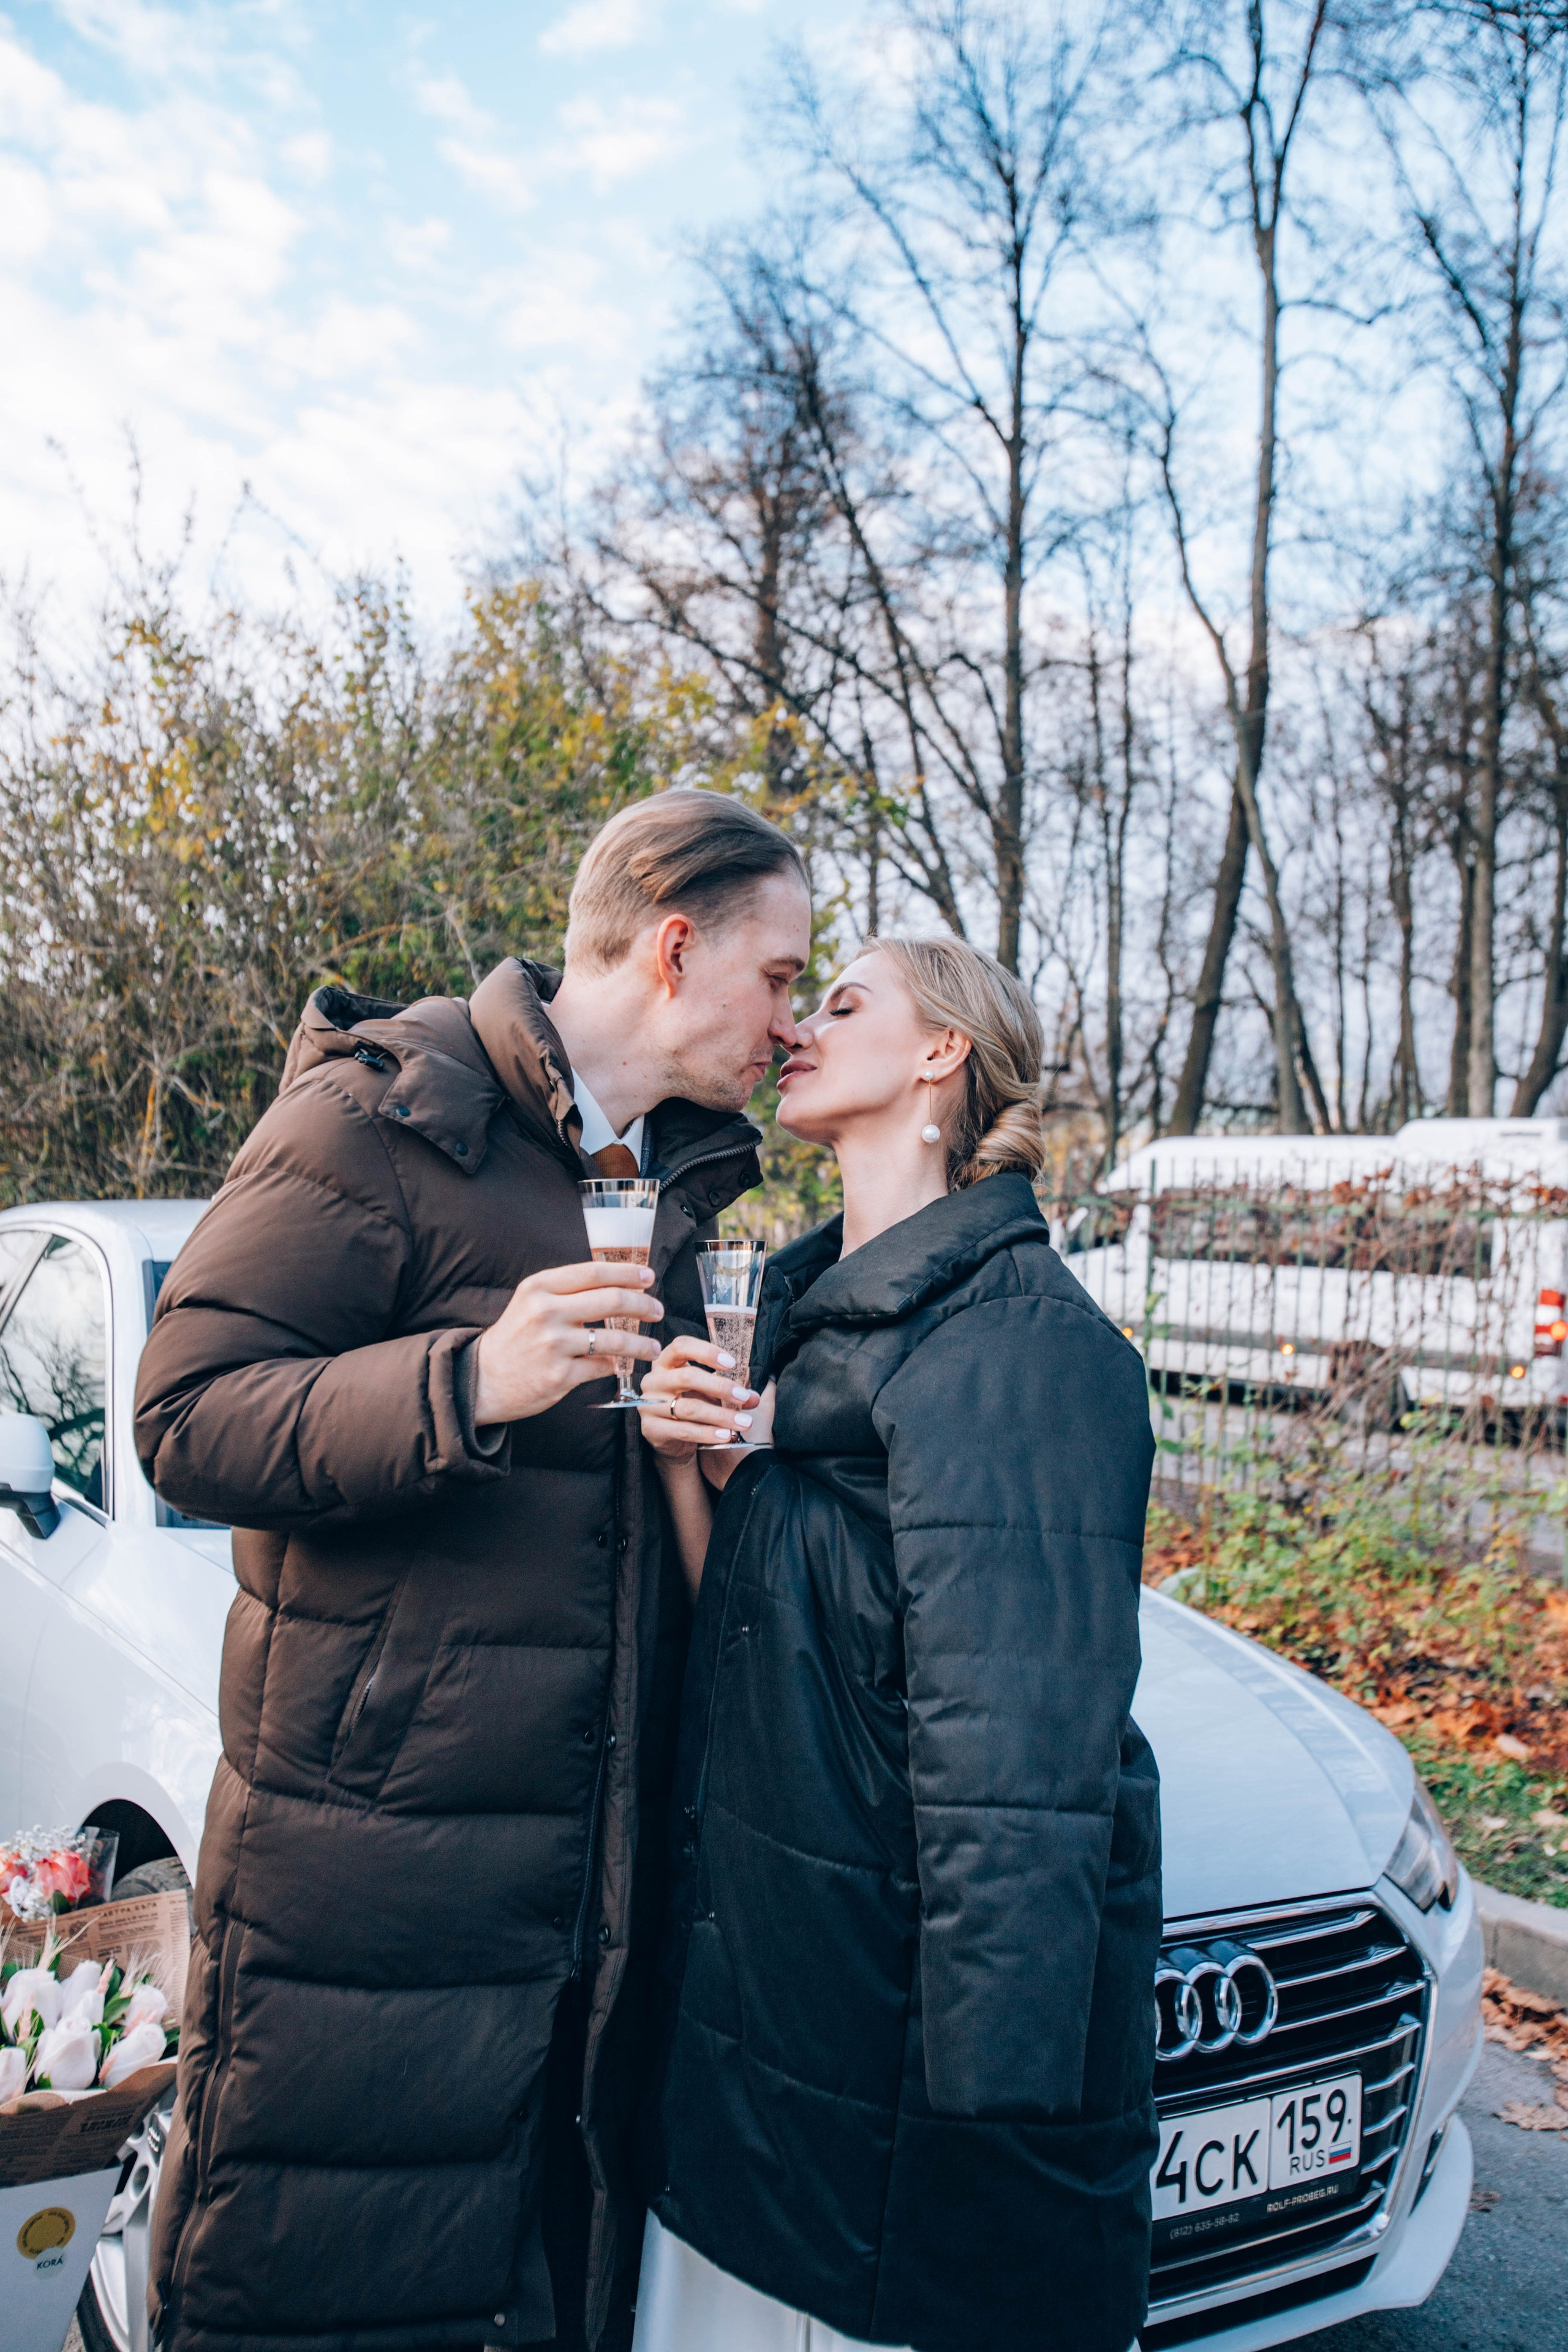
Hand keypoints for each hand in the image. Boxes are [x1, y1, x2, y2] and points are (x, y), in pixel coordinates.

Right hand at [473, 1262, 663, 1426]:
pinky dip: (615, 1366)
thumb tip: (617, 1283)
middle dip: (644, 1305)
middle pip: (612, 1300)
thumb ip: (567, 1290)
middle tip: (657, 1311)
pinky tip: (620, 1366)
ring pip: (615, 1339)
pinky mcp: (559, 1376)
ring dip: (642, 1344)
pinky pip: (602, 1367)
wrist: (482, 1378)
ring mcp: (553, 1345)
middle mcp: (546, 1312)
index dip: (627, 1273)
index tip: (648, 1277)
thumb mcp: (532, 1301)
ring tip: (653, 1348)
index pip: (594, 1272)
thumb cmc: (515, 1336)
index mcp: (539, 1287)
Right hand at [637, 1335, 758, 1460]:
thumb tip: (754, 1397)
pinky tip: (726, 1435)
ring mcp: (649, 1405)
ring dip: (720, 1415)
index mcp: (666, 1362)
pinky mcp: (651, 1429)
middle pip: (687, 1376)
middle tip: (744, 1396)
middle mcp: (654, 1380)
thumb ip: (731, 1392)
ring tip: (744, 1422)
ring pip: (689, 1408)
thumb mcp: (710, 1393)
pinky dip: (708, 1433)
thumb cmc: (691, 1405)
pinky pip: (684, 1430)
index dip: (706, 1351)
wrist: (672, 1439)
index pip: (681, 1346)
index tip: (732, 1363)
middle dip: (720, 1387)